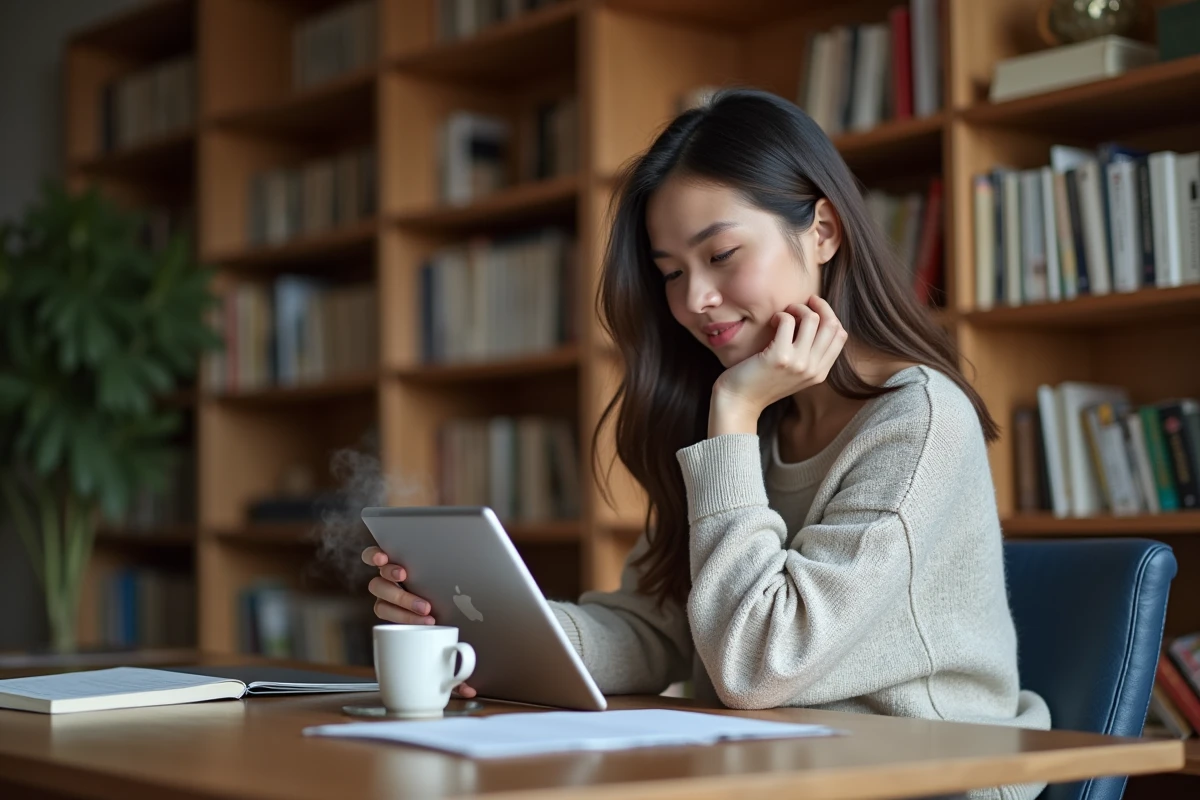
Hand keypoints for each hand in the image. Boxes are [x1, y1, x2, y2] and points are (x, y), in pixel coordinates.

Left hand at [362, 546, 477, 698]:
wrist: (441, 570)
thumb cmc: (445, 614)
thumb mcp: (448, 637)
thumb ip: (454, 665)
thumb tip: (468, 692)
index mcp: (398, 618)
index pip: (391, 622)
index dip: (406, 622)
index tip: (429, 623)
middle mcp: (388, 598)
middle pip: (382, 604)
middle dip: (404, 606)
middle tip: (425, 607)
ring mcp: (385, 578)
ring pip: (377, 582)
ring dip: (391, 581)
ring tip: (407, 577)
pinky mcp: (383, 556)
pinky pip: (368, 556)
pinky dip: (373, 555)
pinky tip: (383, 556)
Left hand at [709, 296, 847, 435]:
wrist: (739, 401)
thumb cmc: (762, 383)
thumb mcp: (794, 373)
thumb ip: (808, 355)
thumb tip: (815, 320)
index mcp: (820, 372)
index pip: (840, 335)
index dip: (829, 315)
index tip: (813, 308)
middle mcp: (813, 369)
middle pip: (832, 325)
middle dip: (818, 306)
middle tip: (799, 304)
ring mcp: (798, 363)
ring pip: (812, 319)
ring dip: (796, 308)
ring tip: (782, 315)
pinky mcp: (780, 356)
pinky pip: (787, 320)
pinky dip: (780, 315)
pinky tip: (771, 323)